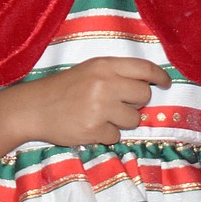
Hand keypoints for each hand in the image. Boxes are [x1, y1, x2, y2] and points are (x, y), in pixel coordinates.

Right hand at [16, 56, 170, 146]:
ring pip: (134, 120)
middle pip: (143, 96)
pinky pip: (117, 136)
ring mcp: (100, 107)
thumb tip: (146, 85)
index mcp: (103, 65)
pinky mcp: (95, 130)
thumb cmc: (63, 88)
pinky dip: (106, 134)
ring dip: (121, 121)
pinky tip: (90, 126)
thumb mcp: (88, 70)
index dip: (160, 76)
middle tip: (117, 103)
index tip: (165, 83)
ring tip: (100, 115)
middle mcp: (104, 83)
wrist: (35, 107)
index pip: (144, 68)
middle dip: (135, 103)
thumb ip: (115, 74)